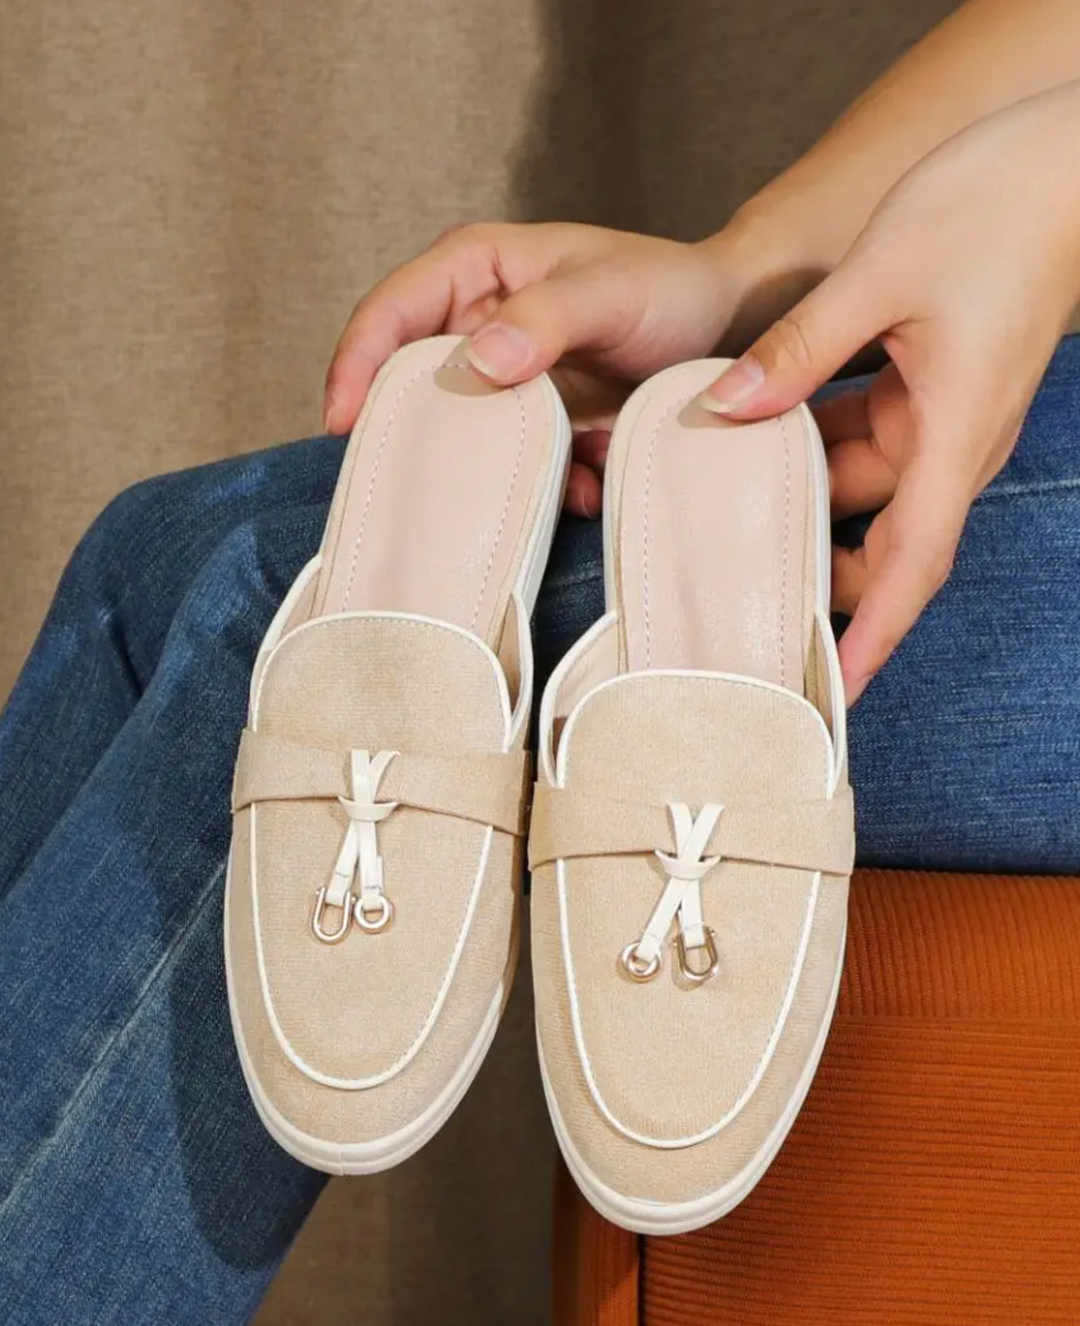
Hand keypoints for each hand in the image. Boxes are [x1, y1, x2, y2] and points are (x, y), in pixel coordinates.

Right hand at [324, 221, 786, 515]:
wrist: (734, 330)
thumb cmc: (672, 290)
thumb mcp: (611, 294)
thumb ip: (545, 319)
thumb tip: (479, 363)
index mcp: (476, 268)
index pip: (391, 311)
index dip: (357, 365)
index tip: (344, 424)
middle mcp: (479, 322)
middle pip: (412, 384)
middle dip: (418, 436)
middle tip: (416, 485)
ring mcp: (507, 378)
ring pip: (464, 435)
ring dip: (493, 470)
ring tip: (537, 488)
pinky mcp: (540, 424)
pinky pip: (518, 464)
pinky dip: (547, 486)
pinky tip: (586, 490)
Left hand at [699, 81, 1079, 704]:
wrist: (1065, 152)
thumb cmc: (996, 203)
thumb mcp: (883, 273)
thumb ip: (801, 348)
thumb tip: (726, 408)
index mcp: (956, 434)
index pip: (912, 566)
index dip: (872, 635)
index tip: (832, 692)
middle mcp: (953, 441)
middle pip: (880, 543)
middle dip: (818, 583)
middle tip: (739, 620)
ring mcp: (943, 414)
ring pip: (861, 488)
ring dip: (800, 504)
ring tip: (716, 533)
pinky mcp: (930, 382)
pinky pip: (863, 437)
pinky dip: (810, 447)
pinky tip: (746, 443)